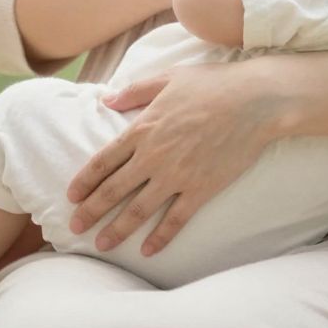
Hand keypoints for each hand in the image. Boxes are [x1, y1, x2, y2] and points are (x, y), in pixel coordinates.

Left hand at [65, 59, 286, 256]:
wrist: (255, 100)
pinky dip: (161, 237)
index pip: (103, 160)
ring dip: (117, 229)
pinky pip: (176, 219)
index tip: (71, 195)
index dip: (85, 180)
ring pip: (138, 209)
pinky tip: (148, 250)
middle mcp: (154, 155)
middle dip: (91, 211)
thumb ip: (135, 90)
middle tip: (75, 227)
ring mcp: (177, 175)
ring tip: (102, 244)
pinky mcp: (201, 189)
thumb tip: (106, 98)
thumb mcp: (169, 77)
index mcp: (143, 128)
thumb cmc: (213, 84)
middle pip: (113, 190)